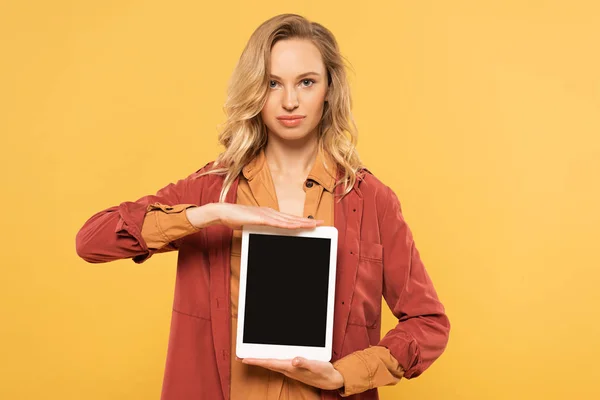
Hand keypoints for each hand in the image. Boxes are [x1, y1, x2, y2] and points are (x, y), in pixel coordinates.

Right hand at [190, 203, 323, 230]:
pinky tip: (296, 227)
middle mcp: (271, 212)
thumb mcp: (252, 223)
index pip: (289, 218)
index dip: (302, 220)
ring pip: (288, 220)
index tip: (313, 224)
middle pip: (293, 218)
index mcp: (270, 213)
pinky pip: (277, 223)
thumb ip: (262, 227)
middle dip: (307, 221)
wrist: (223, 212)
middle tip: (321, 224)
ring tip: (314, 226)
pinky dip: (288, 225)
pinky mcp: (260, 218)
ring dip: (302, 223)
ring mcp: (266, 214)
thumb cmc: (236, 218)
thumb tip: (268, 232)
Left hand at [239, 356, 343, 390]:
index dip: (257, 360)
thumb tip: (294, 360)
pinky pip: (279, 363)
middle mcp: (288, 369)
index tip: (244, 358)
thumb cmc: (323, 372)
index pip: (270, 363)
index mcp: (290, 367)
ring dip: (261, 360)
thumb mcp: (316, 365)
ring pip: (272, 363)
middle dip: (255, 360)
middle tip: (242, 357)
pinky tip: (270, 357)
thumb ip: (305, 362)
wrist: (330, 380)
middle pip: (267, 363)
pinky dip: (271, 359)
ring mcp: (290, 369)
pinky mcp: (294, 368)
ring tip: (251, 356)